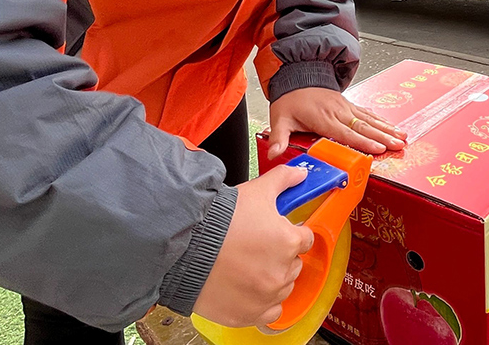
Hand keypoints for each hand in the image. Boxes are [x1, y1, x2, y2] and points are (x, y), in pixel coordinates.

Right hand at [192, 166, 314, 327]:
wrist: (184, 247)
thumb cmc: (219, 221)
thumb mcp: (256, 191)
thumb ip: (283, 179)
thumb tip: (300, 173)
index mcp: (289, 242)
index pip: (305, 239)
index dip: (290, 233)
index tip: (275, 232)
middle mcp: (282, 272)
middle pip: (294, 264)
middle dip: (280, 256)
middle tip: (256, 248)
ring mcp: (266, 296)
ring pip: (282, 288)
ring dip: (271, 279)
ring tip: (246, 266)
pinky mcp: (249, 314)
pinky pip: (269, 313)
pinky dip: (262, 303)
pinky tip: (247, 289)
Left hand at [268, 87, 405, 159]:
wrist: (295, 75)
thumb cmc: (289, 99)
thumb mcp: (279, 118)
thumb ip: (279, 137)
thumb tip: (274, 154)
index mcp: (323, 118)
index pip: (346, 133)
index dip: (363, 142)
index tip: (379, 148)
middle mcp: (338, 112)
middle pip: (364, 127)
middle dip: (383, 137)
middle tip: (400, 145)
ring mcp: (345, 107)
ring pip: (369, 119)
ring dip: (387, 129)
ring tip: (403, 137)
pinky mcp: (348, 104)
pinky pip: (367, 113)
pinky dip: (381, 120)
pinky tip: (392, 127)